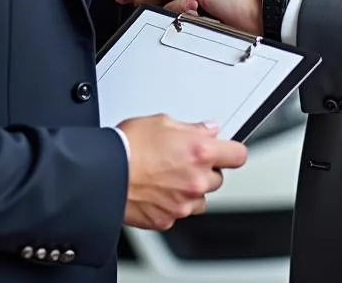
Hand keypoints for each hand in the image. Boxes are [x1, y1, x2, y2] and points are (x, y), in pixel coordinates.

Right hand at [118, 115, 247, 230]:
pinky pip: (180, 212)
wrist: (104, 174)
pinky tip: (157, 189)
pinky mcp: (167, 219)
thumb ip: (191, 127)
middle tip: (183, 159)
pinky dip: (173, 203)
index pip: (238, 155)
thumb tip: (207, 129)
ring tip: (168, 176)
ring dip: (192, 189)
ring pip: (201, 198)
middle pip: (218, 177)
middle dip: (205, 168)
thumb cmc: (128, 146)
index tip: (226, 150)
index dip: (231, 151)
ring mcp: (183, 203)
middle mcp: (196, 180)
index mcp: (199, 152)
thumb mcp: (162, 121)